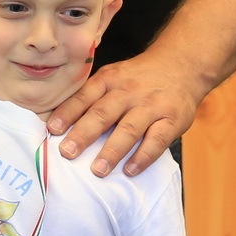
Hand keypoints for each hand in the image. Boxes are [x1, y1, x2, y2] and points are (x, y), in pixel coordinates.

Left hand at [46, 48, 204, 176]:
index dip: (67, 113)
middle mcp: (128, 91)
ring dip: (112, 151)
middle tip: (67, 153)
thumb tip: (60, 122)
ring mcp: (151, 105)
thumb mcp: (113, 76)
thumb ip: (92, 96)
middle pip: (103, 114)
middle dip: (83, 134)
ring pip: (129, 129)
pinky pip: (157, 140)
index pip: (84, 97)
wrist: (182, 65)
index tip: (52, 129)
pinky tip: (130, 170)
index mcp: (108, 79)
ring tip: (97, 170)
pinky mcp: (173, 119)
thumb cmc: (138, 78)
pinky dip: (143, 156)